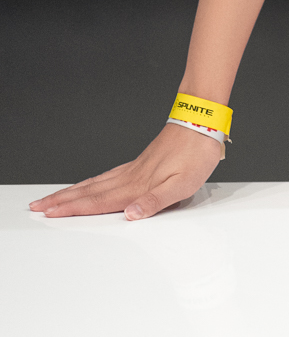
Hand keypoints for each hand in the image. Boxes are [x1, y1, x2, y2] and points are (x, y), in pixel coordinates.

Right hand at [28, 123, 224, 220]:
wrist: (202, 121)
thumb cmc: (196, 153)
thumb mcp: (184, 184)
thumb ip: (156, 201)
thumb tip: (130, 215)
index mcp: (138, 186)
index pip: (99, 201)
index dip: (74, 209)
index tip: (51, 214)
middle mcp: (131, 177)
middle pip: (89, 191)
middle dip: (62, 201)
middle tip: (37, 207)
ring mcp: (134, 168)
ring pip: (95, 183)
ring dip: (72, 192)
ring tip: (54, 198)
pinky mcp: (140, 163)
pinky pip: (107, 176)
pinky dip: (91, 183)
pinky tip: (88, 185)